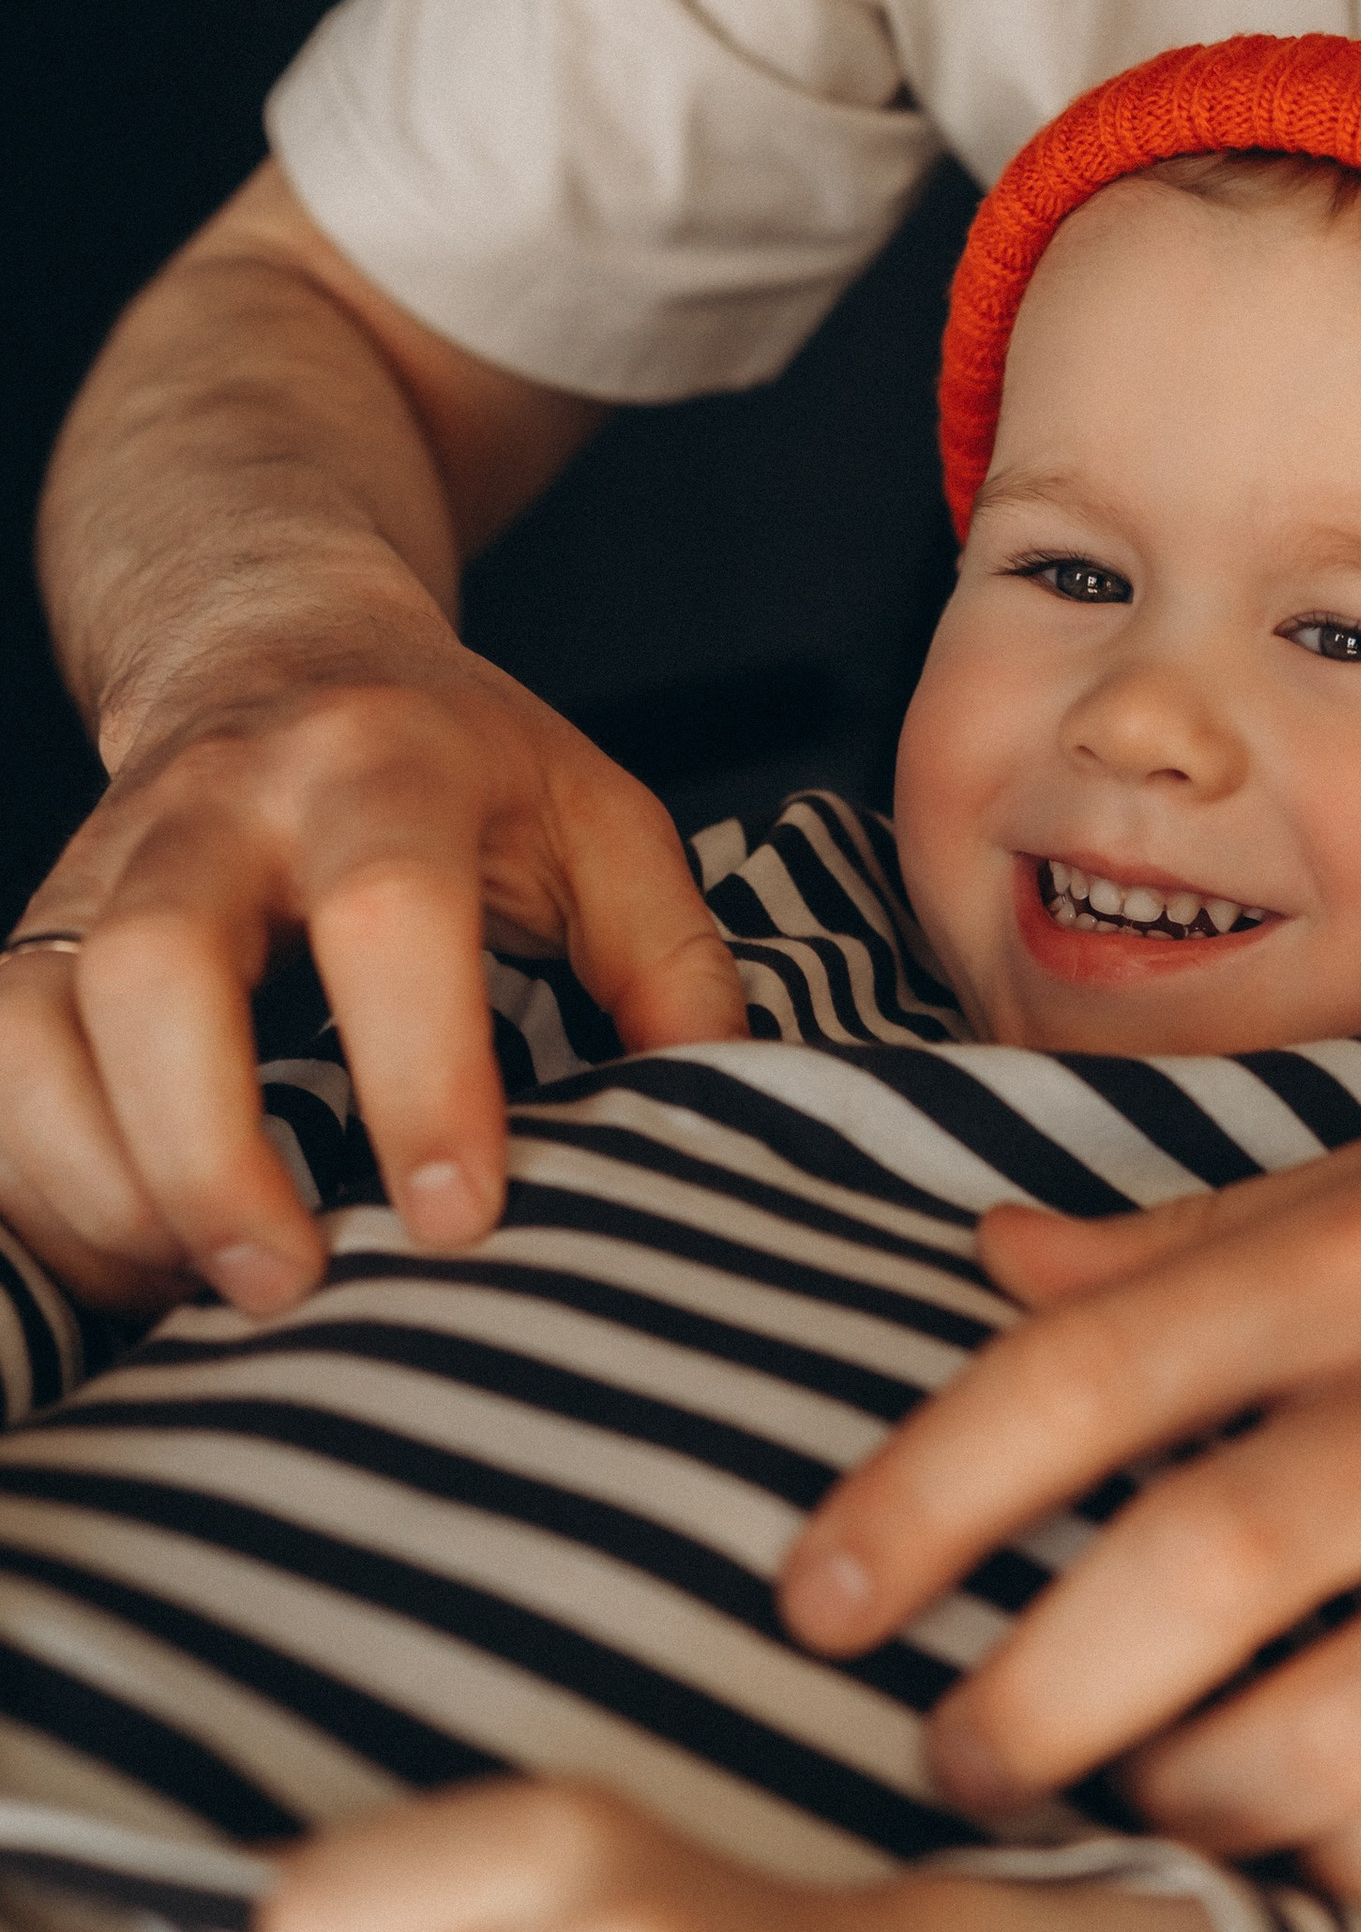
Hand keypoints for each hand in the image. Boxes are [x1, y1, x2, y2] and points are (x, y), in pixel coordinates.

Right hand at [0, 653, 745, 1317]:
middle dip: (206, 1152)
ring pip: (28, 1025)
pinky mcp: (31, 936)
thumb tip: (720, 1117)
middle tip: (290, 1286)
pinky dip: (33, 1184)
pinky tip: (131, 1257)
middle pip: (151, 969)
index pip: (388, 913)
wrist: (271, 640)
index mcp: (382, 768)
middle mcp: (213, 808)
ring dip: (98, 1187)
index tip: (456, 1216)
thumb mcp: (599, 818)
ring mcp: (96, 869)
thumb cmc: (458, 759)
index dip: (418, 1072)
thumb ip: (671, 962)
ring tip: (202, 1291)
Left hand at [780, 1126, 1360, 1902]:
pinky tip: (1286, 1841)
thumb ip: (1198, 1241)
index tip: (817, 1597)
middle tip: (948, 1757)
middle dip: (1025, 1700)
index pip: (1095, 1369)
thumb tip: (992, 1265)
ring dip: (1173, 1805)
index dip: (924, 1496)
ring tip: (1119, 1802)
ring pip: (1312, 1741)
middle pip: (1190, 1573)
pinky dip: (1333, 1867)